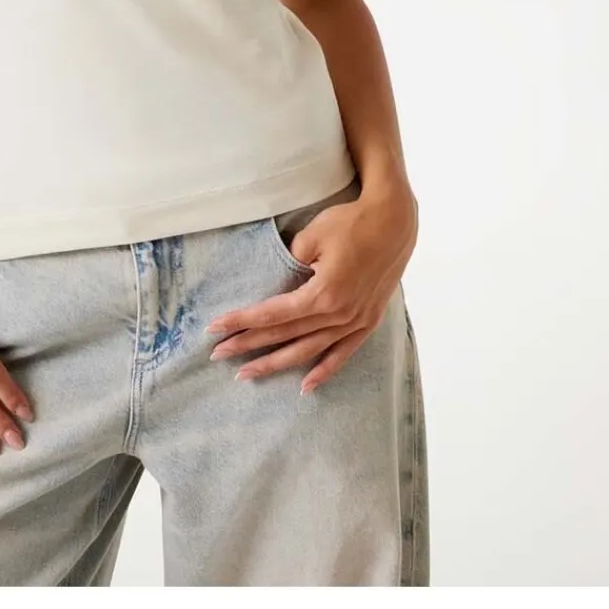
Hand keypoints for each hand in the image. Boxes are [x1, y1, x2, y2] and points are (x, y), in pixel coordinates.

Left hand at [205, 181, 418, 392]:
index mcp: (323, 294)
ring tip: (247, 374)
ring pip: (309, 351)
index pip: (272, 314)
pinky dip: (324, 371)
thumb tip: (278, 281)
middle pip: (284, 335)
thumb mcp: (312, 236)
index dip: (241, 321)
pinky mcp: (367, 322)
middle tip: (218, 354)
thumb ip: (291, 262)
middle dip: (248, 345)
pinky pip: (343, 353)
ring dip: (276, 363)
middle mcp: (338, 315)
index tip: (215, 328)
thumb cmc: (350, 222)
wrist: (393, 222)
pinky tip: (305, 386)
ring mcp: (355, 322)